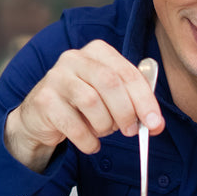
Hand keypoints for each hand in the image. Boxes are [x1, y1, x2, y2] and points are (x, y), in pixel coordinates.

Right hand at [3, 41, 163, 170]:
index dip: (145, 100)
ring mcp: (56, 77)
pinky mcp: (44, 100)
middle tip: (131, 131)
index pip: (127, 73)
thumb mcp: (108, 97)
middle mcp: (74, 58)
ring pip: (91, 102)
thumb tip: (156, 124)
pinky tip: (90, 143)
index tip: (155, 124)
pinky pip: (74, 125)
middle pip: (110, 83)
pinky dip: (88, 141)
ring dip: (104, 125)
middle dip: (126, 112)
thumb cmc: (81, 106)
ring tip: (102, 131)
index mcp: (97, 52)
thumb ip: (133, 103)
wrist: (40, 117)